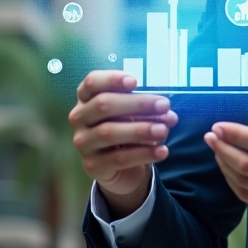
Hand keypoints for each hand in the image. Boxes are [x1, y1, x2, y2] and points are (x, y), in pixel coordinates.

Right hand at [69, 70, 177, 217]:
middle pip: (103, 105)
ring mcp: (83, 143)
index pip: (92, 83)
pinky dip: (143, 154)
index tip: (135, 81)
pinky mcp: (92, 165)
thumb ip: (148, 108)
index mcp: (87, 98)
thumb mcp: (135, 114)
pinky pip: (118, 158)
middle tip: (164, 105)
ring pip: (109, 132)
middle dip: (137, 103)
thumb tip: (167, 112)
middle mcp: (79, 118)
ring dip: (140, 129)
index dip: (111, 79)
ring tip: (164, 130)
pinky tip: (162, 150)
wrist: (123, 168)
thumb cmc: (128, 130)